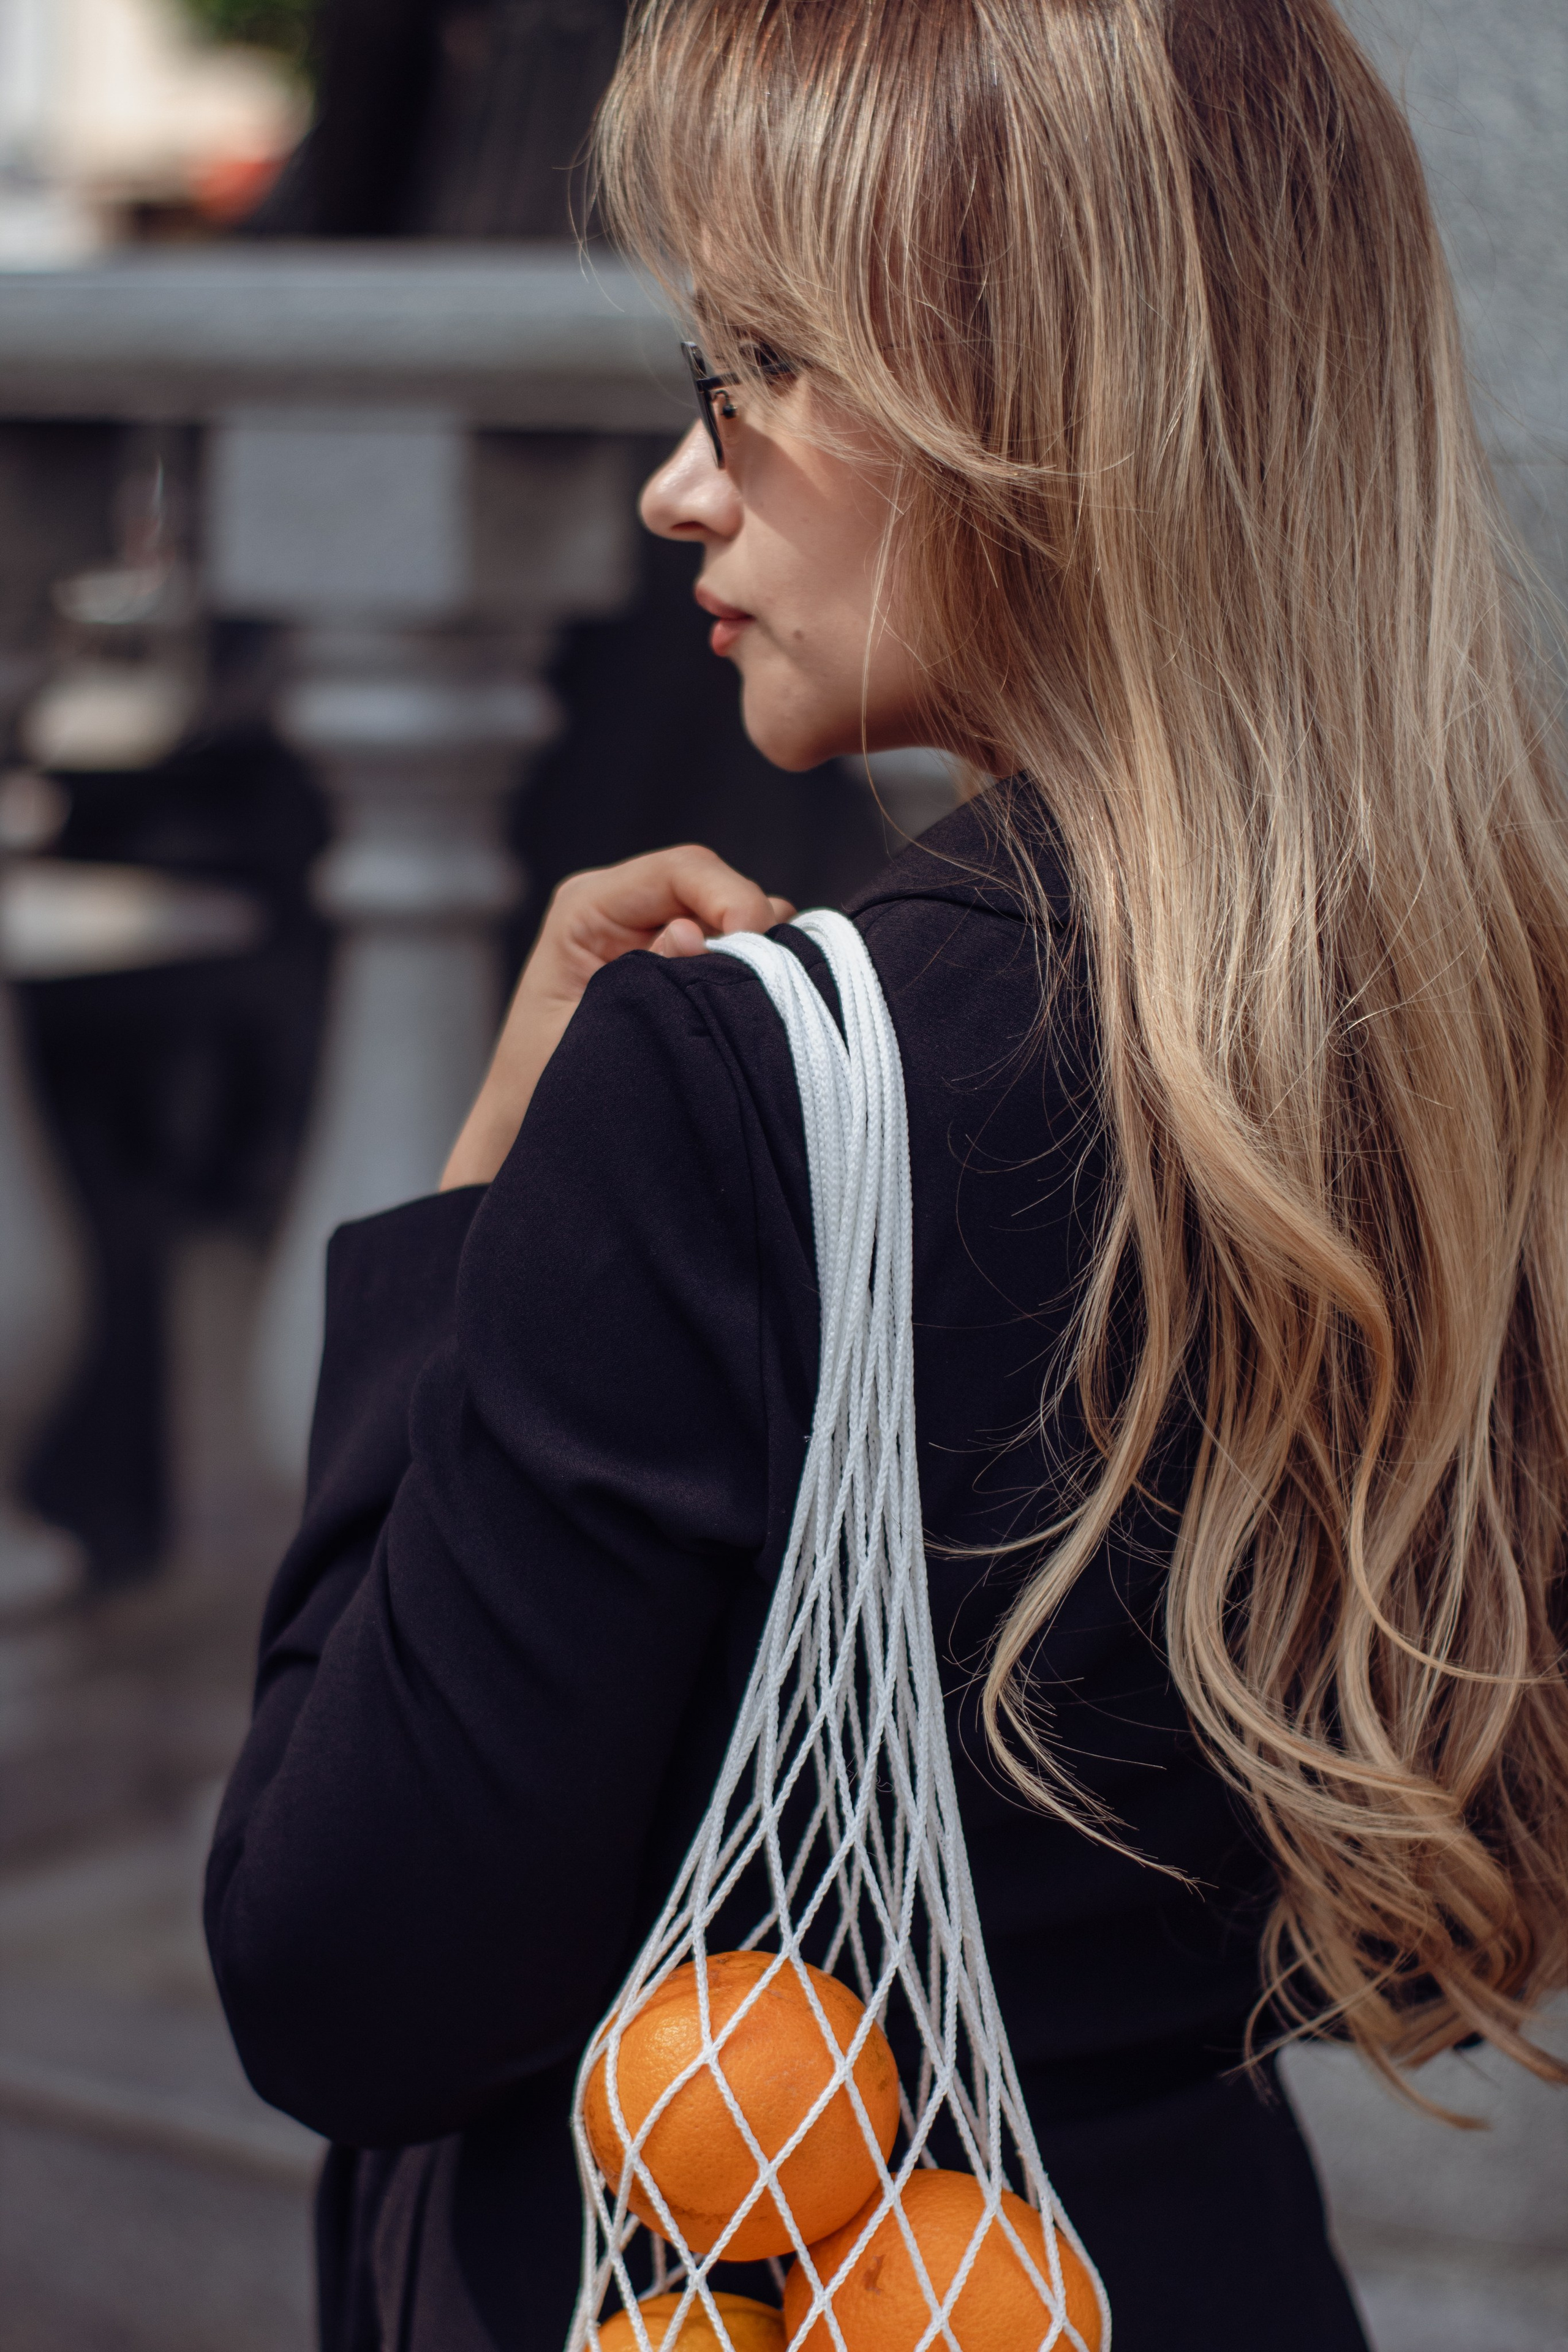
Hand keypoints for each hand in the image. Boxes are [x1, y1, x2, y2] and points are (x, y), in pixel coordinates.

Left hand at [440, 845, 793, 1188]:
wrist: (528, 1125)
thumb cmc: (545, 1086)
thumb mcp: (593, 1035)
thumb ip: (646, 984)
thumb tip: (695, 937)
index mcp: (587, 908)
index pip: (680, 871)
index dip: (731, 897)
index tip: (759, 938)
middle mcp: (623, 906)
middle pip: (715, 885)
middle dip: (752, 927)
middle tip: (771, 984)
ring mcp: (653, 931)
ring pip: (734, 915)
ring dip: (757, 953)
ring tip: (756, 1004)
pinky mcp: (678, 961)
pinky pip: (735, 949)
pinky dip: (754, 973)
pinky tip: (753, 1008)